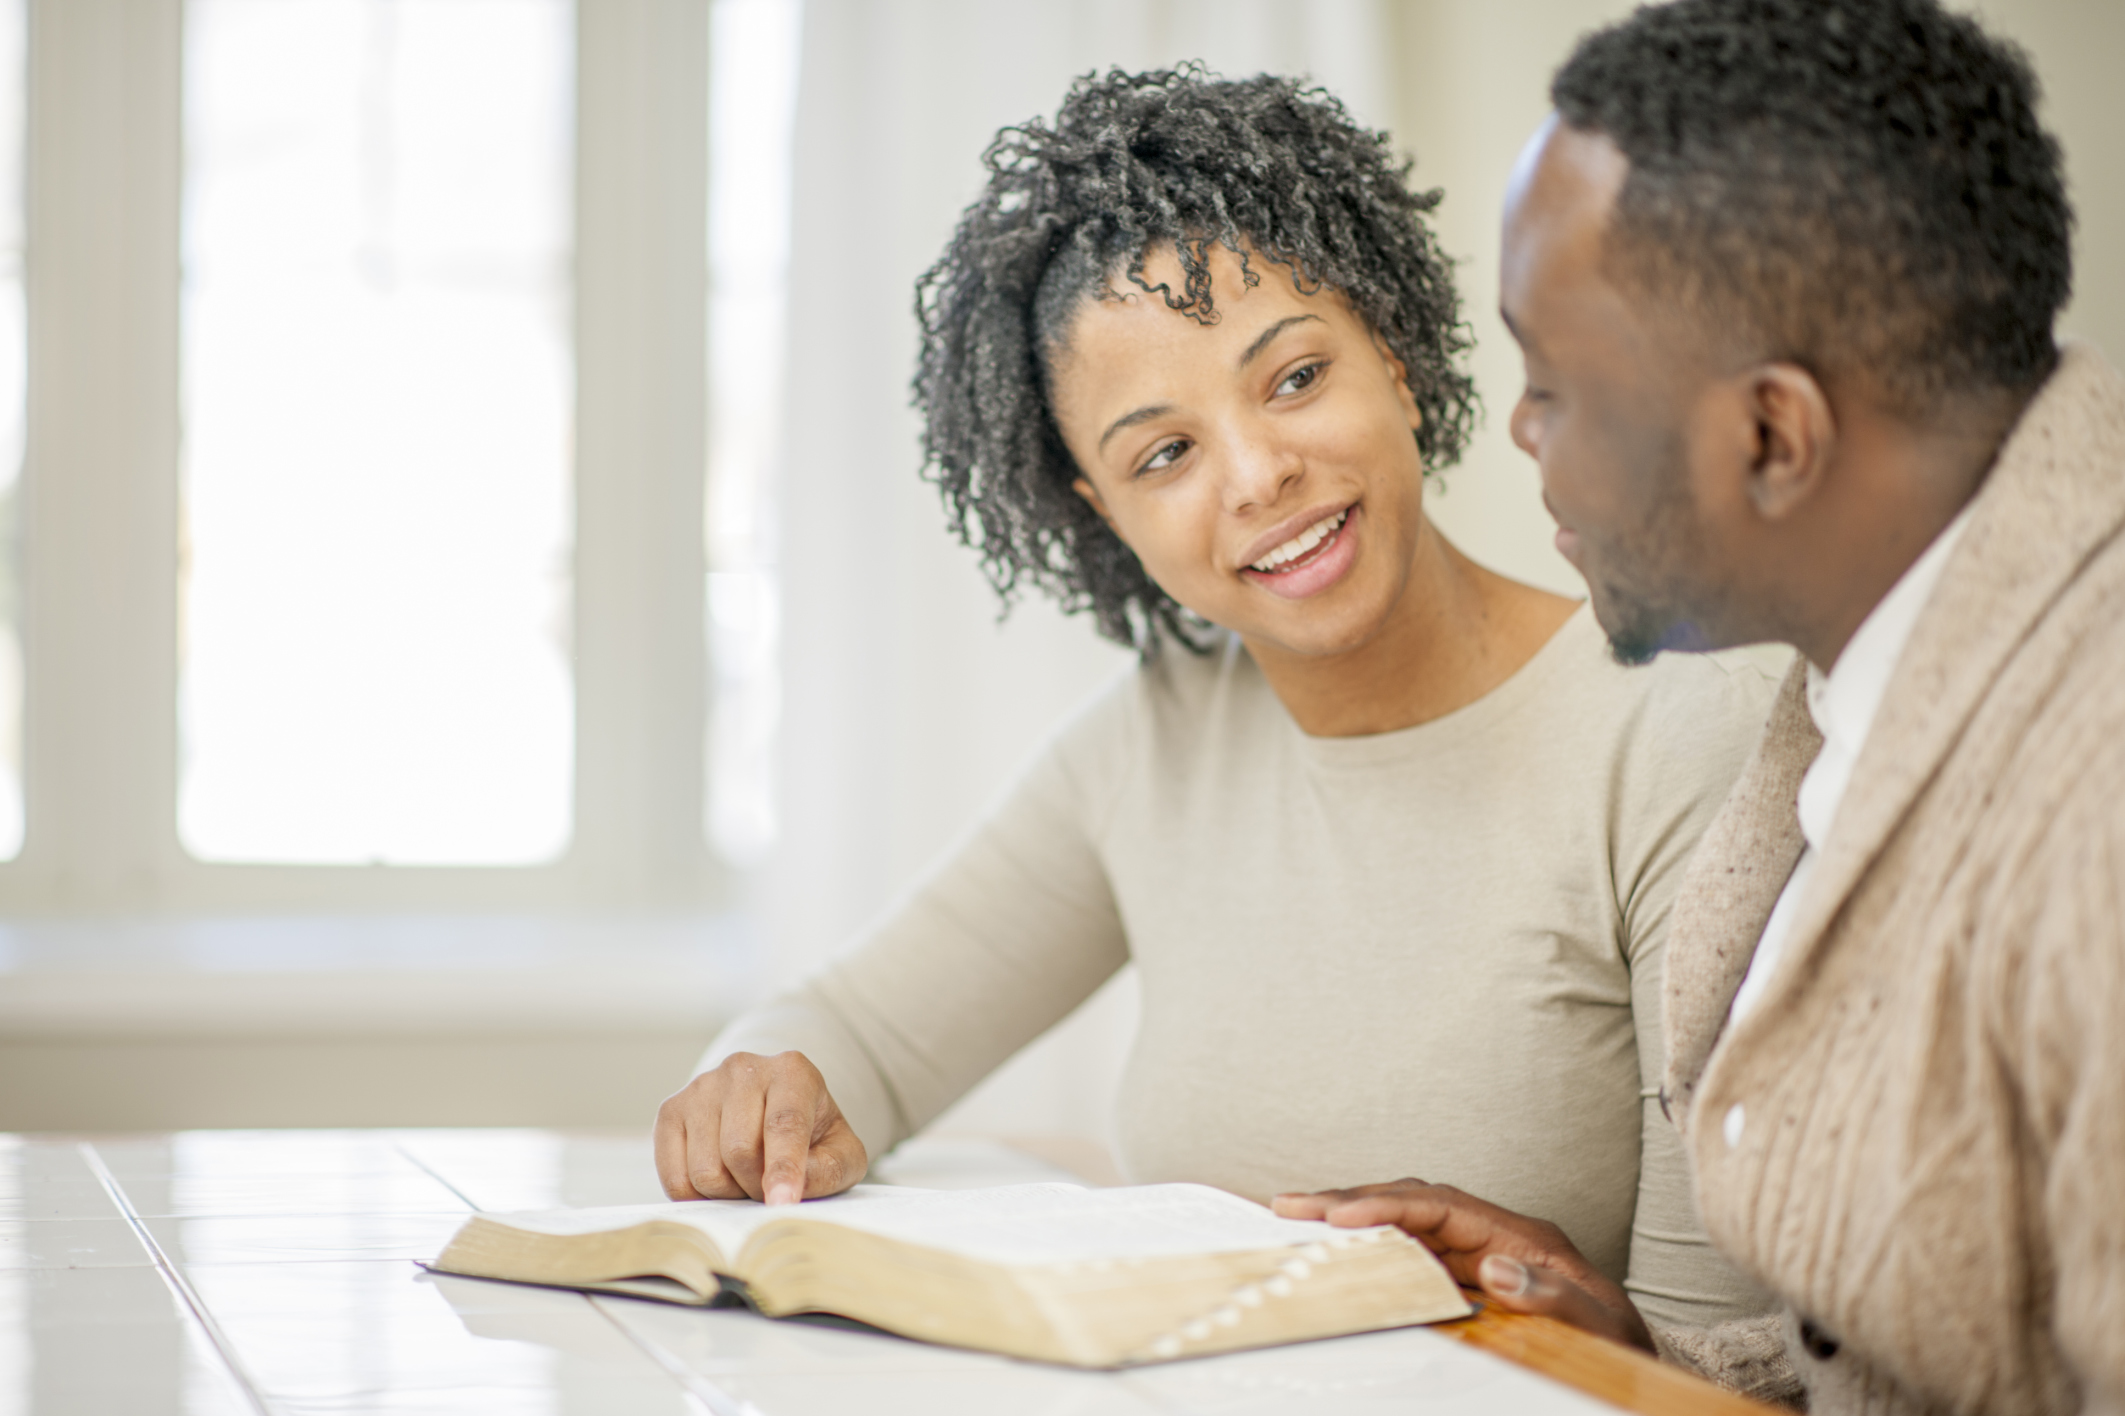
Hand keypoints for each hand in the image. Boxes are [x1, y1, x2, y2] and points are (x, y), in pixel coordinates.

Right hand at [654, 1051, 867, 1204]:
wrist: (770, 1109)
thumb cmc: (812, 1135)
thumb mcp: (841, 1152)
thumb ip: (830, 1170)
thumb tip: (792, 1190)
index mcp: (792, 1071)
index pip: (784, 1124)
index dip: (784, 1168)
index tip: (782, 1203)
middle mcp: (742, 1069)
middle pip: (739, 1151)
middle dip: (756, 1186)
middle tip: (768, 1187)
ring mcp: (702, 1086)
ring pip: (705, 1169)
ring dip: (728, 1192)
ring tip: (745, 1178)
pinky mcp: (671, 1110)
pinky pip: (674, 1177)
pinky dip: (697, 1196)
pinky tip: (718, 1179)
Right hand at [1271, 1178, 1653, 1351]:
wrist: (1634, 1362)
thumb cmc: (1620, 1347)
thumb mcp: (1602, 1329)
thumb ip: (1554, 1299)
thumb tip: (1495, 1269)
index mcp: (1523, 1238)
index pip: (1441, 1208)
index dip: (1388, 1206)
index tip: (1341, 1216)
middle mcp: (1496, 1236)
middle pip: (1413, 1202)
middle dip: (1352, 1200)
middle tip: (1291, 1206)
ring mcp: (1482, 1254)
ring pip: (1407, 1223)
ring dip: (1354, 1217)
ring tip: (1298, 1217)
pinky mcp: (1472, 1278)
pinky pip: (1413, 1253)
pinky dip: (1373, 1247)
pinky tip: (1340, 1251)